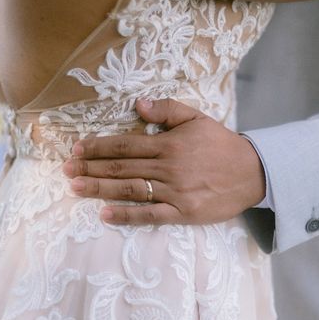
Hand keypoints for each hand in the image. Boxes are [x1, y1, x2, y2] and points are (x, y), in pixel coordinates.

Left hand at [62, 98, 265, 224]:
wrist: (253, 173)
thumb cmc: (223, 146)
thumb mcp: (198, 118)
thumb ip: (168, 110)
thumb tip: (139, 104)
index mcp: (169, 144)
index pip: (126, 145)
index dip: (99, 147)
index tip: (78, 149)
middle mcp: (168, 167)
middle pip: (122, 168)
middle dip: (91, 168)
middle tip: (66, 169)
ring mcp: (175, 192)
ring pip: (131, 190)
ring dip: (100, 189)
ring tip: (76, 187)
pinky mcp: (183, 212)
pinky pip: (150, 215)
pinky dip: (127, 215)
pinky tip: (105, 214)